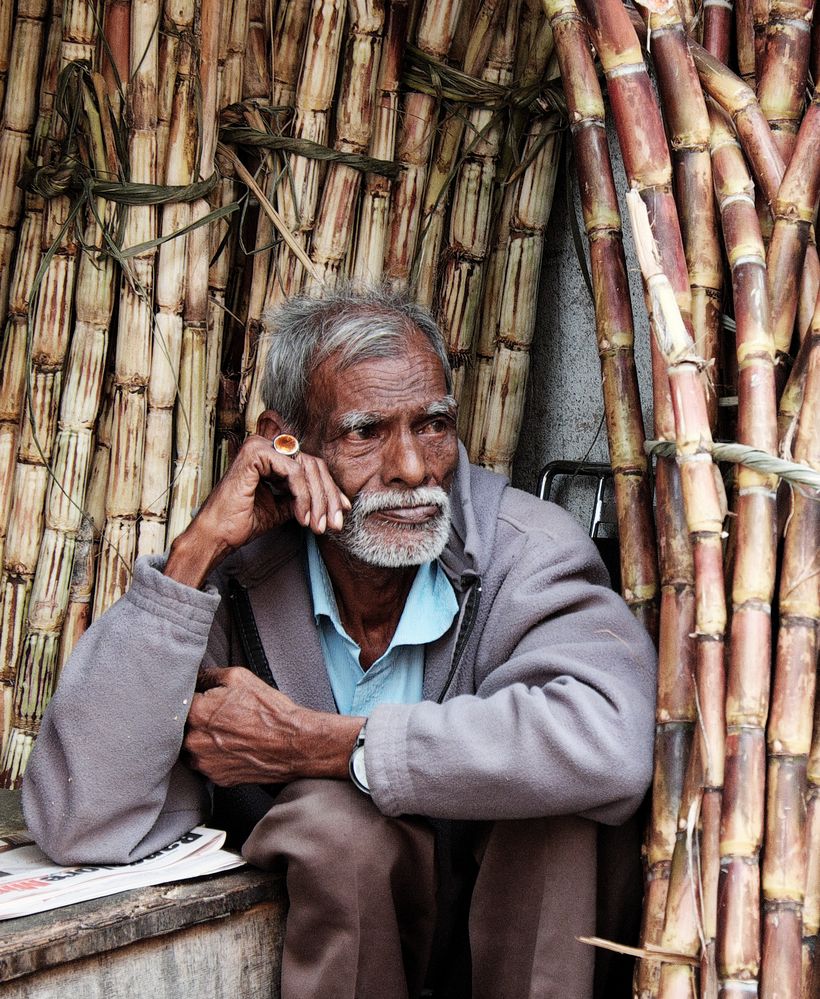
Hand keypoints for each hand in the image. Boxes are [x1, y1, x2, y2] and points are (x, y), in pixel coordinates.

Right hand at [165, 435, 350, 587]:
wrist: (218, 535)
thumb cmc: (243, 522)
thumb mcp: (283, 507)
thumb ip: (303, 497)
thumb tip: (336, 500)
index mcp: (271, 455)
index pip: (311, 466)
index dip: (329, 490)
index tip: (340, 513)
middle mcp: (265, 445)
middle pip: (313, 465)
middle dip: (328, 496)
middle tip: (334, 523)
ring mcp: (259, 446)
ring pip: (307, 468)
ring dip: (318, 499)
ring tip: (318, 524)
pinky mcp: (255, 453)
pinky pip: (293, 472)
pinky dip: (302, 496)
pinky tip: (302, 516)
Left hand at [183, 667, 362, 785]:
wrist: (293, 744)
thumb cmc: (269, 710)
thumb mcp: (240, 678)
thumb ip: (209, 674)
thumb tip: (194, 675)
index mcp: (196, 713)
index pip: (177, 702)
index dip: (191, 698)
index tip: (202, 698)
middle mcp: (194, 741)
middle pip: (181, 728)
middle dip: (194, 720)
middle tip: (217, 715)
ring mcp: (204, 763)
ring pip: (191, 748)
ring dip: (201, 740)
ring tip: (225, 732)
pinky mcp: (215, 778)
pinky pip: (205, 764)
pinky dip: (214, 756)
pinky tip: (232, 746)